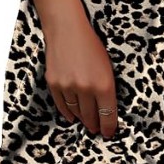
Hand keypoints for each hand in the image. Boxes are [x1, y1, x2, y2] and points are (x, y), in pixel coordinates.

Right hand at [43, 16, 117, 139]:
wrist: (68, 30)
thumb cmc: (92, 46)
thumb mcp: (107, 67)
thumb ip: (106, 88)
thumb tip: (105, 108)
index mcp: (104, 84)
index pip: (108, 114)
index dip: (109, 127)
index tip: (109, 133)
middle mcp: (86, 88)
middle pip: (91, 116)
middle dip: (95, 125)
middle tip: (97, 129)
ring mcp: (68, 87)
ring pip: (76, 112)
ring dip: (82, 119)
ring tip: (86, 122)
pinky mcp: (54, 84)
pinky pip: (61, 105)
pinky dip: (67, 113)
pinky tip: (72, 116)